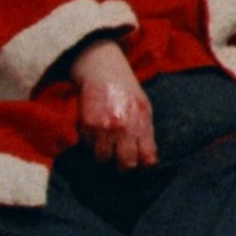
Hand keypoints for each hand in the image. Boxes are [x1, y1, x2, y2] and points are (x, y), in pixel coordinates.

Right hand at [69, 38, 157, 171]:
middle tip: (121, 160)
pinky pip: (88, 145)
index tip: (140, 163)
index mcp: (141, 124)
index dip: (144, 164)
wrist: (103, 70)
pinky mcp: (87, 125)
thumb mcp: (144, 108)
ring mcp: (104, 128)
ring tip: (105, 144)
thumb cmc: (126, 90)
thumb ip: (146, 132)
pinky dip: (90, 141)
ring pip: (103, 157)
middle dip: (124, 165)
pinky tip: (95, 129)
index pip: (147, 158)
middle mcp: (123, 128)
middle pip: (126, 164)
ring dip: (104, 154)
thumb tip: (148, 158)